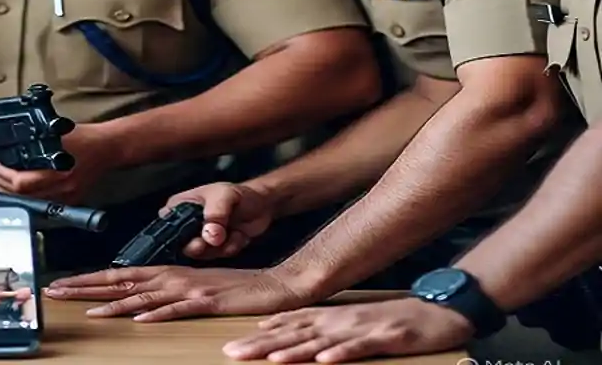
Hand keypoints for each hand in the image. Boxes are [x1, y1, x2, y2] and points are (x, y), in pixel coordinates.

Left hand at [0, 122, 108, 202]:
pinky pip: (43, 205)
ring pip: (30, 203)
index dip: (4, 175)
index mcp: (57, 169)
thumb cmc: (83, 137)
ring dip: (13, 194)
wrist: (107, 147)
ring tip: (5, 181)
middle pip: (22, 196)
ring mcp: (66, 196)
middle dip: (3, 185)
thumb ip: (33, 141)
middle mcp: (62, 186)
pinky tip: (22, 189)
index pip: (21, 183)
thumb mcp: (55, 133)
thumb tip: (8, 145)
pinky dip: (28, 198)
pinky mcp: (70, 201)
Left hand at [44, 265, 310, 320]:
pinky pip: (178, 309)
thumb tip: (135, 303)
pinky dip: (158, 314)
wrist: (271, 285)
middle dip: (86, 287)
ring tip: (88, 310)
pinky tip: (140, 320)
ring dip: (114, 304)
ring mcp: (188, 289)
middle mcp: (171, 277)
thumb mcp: (191, 288)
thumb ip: (164, 293)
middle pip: (120, 283)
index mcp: (165, 273)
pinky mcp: (206, 302)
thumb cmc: (230, 288)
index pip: (117, 276)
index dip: (87, 280)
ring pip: (143, 297)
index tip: (61, 285)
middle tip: (56, 291)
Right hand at [162, 181, 275, 259]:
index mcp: (179, 207)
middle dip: (201, 245)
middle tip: (215, 239)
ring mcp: (201, 239)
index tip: (194, 238)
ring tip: (234, 232)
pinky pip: (218, 257)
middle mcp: (186, 225)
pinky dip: (231, 248)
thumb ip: (216, 214)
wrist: (263, 205)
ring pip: (202, 254)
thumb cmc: (238, 194)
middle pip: (182, 245)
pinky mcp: (215, 250)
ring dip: (221, 246)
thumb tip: (209, 236)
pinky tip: (239, 236)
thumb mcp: (225, 196)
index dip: (176, 236)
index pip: (165, 225)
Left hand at [222, 297, 473, 361]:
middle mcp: (340, 320)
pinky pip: (360, 348)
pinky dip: (341, 353)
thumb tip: (286, 331)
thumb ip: (320, 327)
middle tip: (232, 354)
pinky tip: (324, 361)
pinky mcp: (386, 337)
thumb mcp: (352, 322)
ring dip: (295, 350)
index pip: (288, 324)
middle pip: (295, 333)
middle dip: (263, 345)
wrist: (439, 309)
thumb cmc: (394, 319)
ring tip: (270, 359)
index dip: (259, 336)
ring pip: (322, 340)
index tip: (229, 345)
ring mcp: (362, 328)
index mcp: (331, 317)